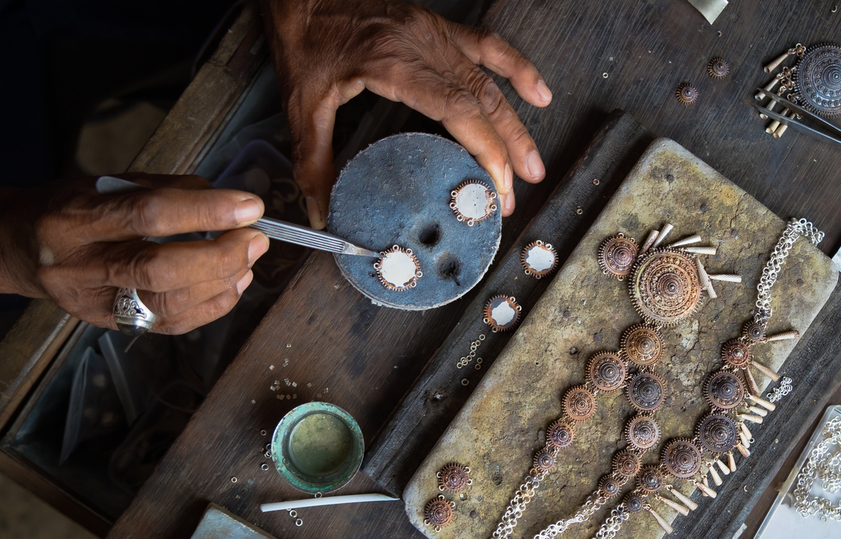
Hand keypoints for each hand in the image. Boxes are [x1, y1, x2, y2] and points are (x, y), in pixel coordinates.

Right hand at [0, 174, 269, 334]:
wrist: (17, 248)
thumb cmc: (68, 207)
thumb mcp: (106, 183)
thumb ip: (164, 189)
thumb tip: (224, 199)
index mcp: (74, 218)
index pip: (146, 214)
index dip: (204, 210)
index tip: (248, 205)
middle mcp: (81, 265)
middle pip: (159, 269)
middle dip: (219, 255)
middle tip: (255, 239)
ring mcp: (94, 303)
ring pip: (168, 303)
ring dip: (221, 282)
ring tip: (249, 259)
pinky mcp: (112, 325)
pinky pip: (171, 324)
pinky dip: (211, 306)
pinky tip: (233, 284)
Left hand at [259, 0, 551, 227]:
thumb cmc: (304, 36)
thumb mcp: (303, 103)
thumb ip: (312, 160)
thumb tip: (319, 209)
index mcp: (395, 62)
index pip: (457, 108)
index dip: (485, 148)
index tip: (495, 184)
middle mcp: (424, 44)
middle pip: (481, 100)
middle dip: (504, 150)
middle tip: (514, 192)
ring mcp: (434, 32)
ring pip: (490, 79)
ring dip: (515, 124)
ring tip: (532, 163)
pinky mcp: (436, 26)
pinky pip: (488, 45)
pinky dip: (517, 69)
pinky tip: (537, 94)